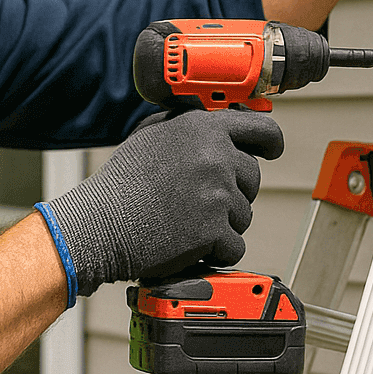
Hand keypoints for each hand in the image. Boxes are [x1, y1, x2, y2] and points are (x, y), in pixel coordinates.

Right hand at [42, 109, 283, 294]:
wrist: (100, 224)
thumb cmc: (123, 183)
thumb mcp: (152, 134)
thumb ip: (189, 124)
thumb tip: (220, 121)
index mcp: (204, 128)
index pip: (262, 128)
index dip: (271, 142)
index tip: (271, 150)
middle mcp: (216, 156)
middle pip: (253, 178)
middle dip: (234, 192)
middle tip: (201, 201)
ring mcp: (218, 192)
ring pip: (245, 215)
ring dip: (222, 224)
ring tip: (186, 222)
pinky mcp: (215, 228)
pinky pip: (235, 246)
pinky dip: (216, 252)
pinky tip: (189, 244)